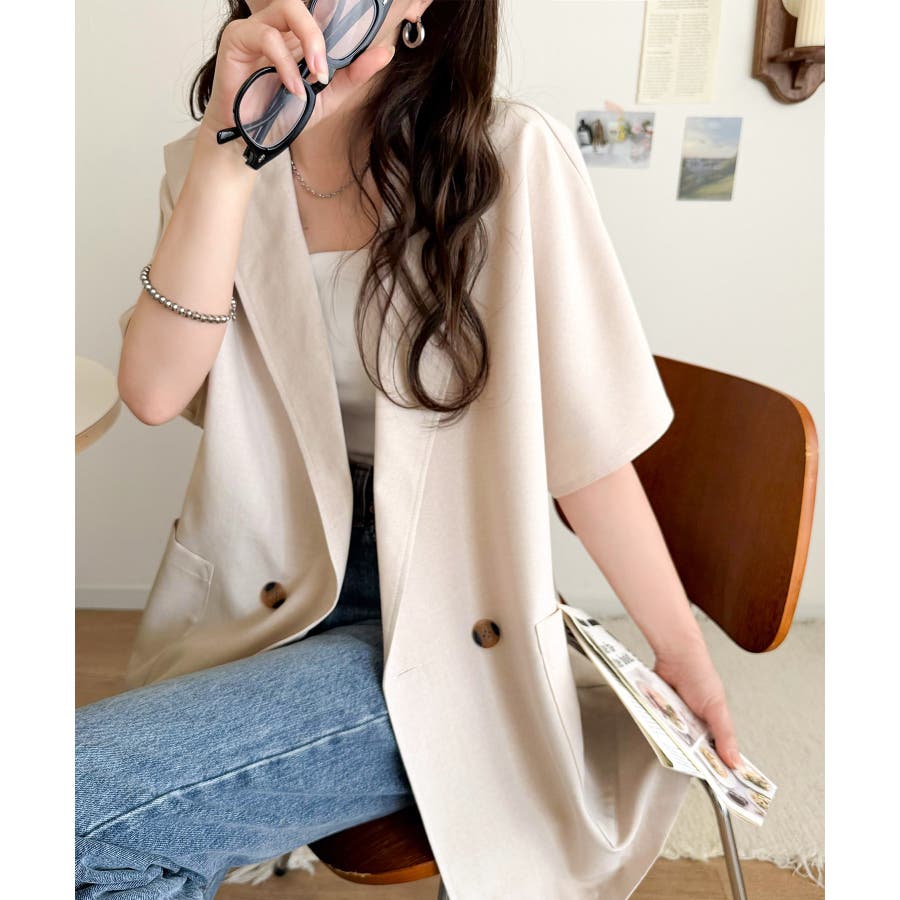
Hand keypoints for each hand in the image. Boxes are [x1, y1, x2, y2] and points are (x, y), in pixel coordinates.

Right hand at [201, 0, 395, 138]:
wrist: (253, 139)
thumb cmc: (284, 115)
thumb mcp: (327, 97)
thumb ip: (354, 75)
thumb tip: (386, 53)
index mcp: (300, 36)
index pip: (322, 12)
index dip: (340, 16)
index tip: (359, 37)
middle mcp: (280, 26)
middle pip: (304, 2)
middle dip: (321, 32)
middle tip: (326, 68)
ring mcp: (257, 28)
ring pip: (288, 8)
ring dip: (309, 41)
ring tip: (315, 76)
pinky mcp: (237, 38)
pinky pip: (265, 35)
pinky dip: (284, 63)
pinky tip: (292, 88)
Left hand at [652, 636, 741, 767]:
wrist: (675, 655)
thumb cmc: (700, 674)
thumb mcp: (717, 708)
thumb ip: (725, 735)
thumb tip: (735, 763)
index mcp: (712, 727)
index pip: (715, 754)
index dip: (716, 770)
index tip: (718, 788)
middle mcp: (693, 726)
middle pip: (691, 752)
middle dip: (689, 757)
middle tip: (688, 764)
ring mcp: (676, 721)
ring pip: (672, 741)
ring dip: (671, 742)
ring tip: (673, 740)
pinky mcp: (660, 714)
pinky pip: (658, 727)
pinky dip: (658, 728)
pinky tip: (658, 728)